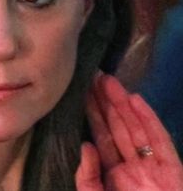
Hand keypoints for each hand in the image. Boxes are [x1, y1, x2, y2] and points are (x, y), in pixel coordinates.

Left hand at [76, 74, 182, 190]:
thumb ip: (88, 178)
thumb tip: (85, 146)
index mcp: (114, 177)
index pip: (101, 139)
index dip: (92, 116)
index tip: (81, 92)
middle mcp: (133, 169)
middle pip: (118, 129)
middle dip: (106, 103)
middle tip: (92, 76)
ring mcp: (154, 169)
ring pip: (136, 130)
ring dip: (123, 105)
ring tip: (108, 81)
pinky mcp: (173, 172)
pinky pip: (160, 142)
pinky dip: (149, 121)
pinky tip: (136, 101)